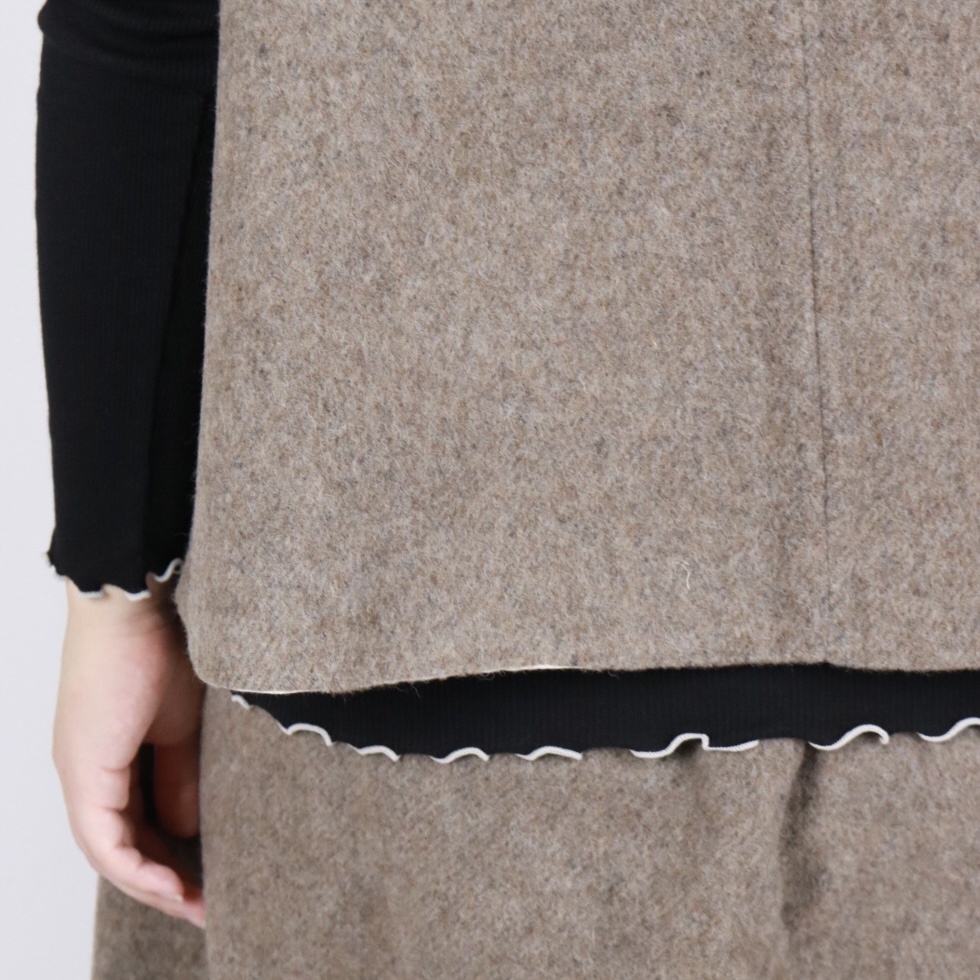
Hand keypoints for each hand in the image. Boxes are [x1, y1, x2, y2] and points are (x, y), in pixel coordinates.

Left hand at [52, 575, 206, 929]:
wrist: (140, 602)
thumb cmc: (167, 645)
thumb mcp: (185, 726)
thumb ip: (182, 777)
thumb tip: (189, 828)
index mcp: (110, 756)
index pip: (135, 824)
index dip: (171, 858)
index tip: (211, 880)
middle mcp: (87, 771)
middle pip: (120, 847)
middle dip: (164, 883)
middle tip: (207, 906)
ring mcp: (81, 772)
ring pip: (110, 852)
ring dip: (152, 885)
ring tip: (197, 906)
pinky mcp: (84, 769)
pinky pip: (105, 841)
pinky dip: (137, 869)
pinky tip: (172, 887)